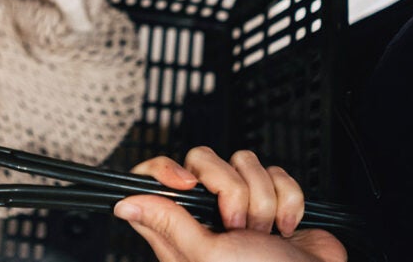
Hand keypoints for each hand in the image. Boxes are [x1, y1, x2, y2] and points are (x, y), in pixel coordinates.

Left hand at [115, 147, 345, 261]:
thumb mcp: (207, 256)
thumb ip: (168, 224)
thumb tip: (124, 203)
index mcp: (180, 228)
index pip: (153, 178)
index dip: (167, 170)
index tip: (188, 182)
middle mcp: (206, 212)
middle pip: (203, 160)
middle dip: (230, 189)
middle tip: (237, 224)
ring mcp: (241, 203)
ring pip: (244, 162)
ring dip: (263, 199)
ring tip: (263, 233)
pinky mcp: (274, 197)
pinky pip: (276, 173)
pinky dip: (288, 200)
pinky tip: (285, 228)